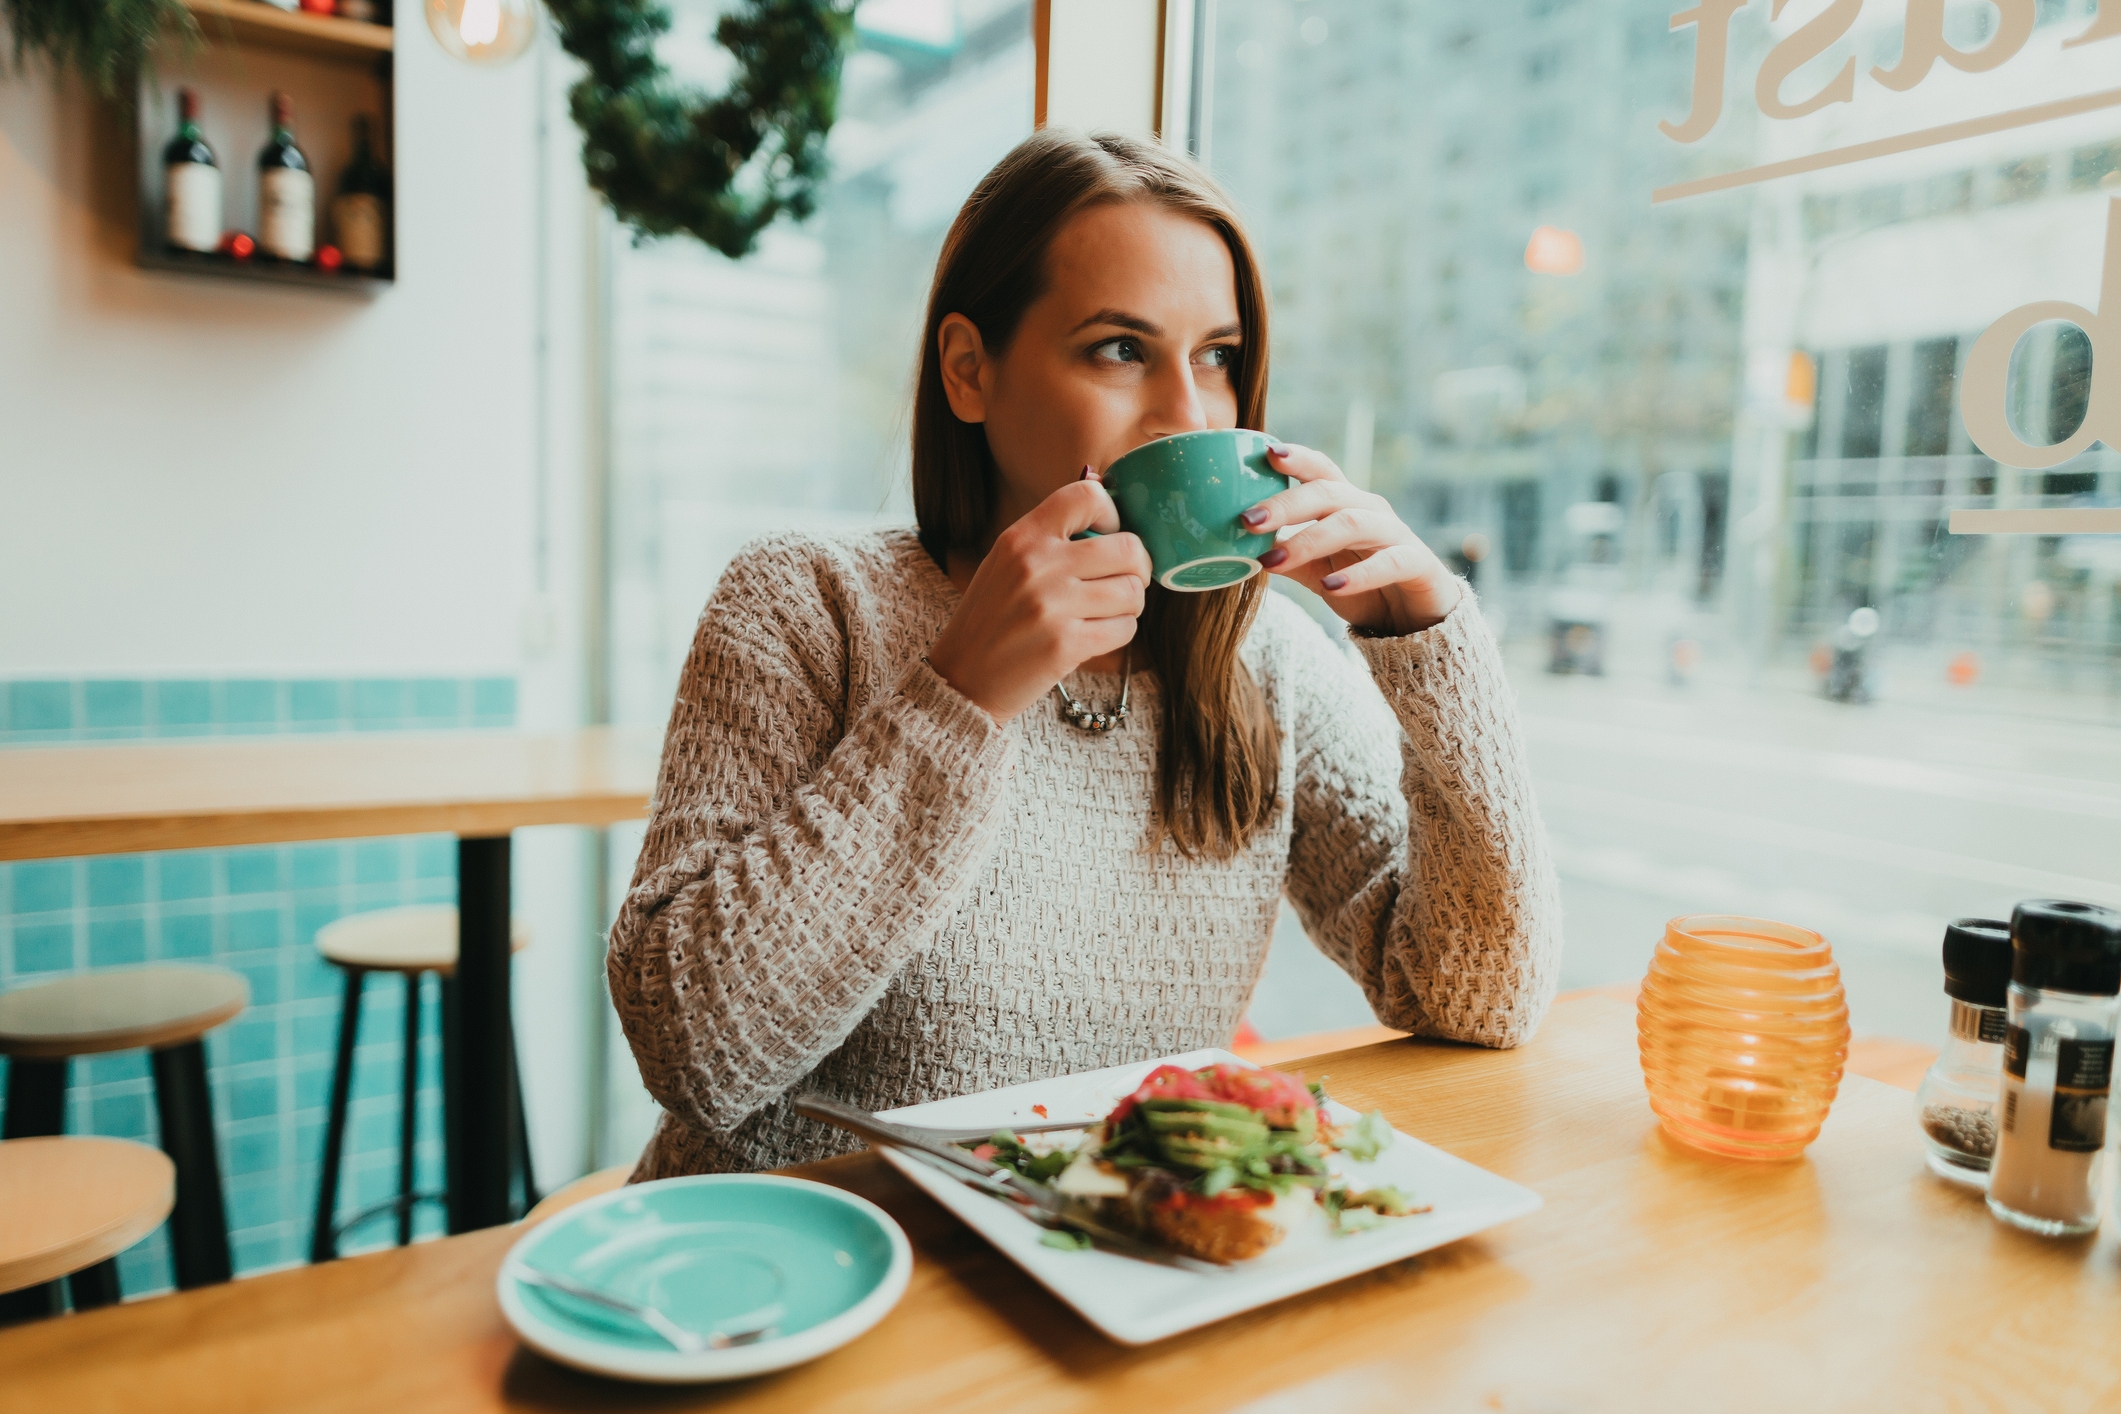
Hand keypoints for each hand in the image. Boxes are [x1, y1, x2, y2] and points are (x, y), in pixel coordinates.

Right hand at [926, 474, 1153, 722]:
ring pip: (1132, 591)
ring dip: (1130, 605)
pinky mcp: (1065, 644)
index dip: (1112, 513)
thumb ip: (1050, 540)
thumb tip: (1113, 523)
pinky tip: (1097, 635)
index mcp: (1021, 538)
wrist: (962, 680)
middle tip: (1123, 582)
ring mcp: (1052, 605)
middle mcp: (1037, 565)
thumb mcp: (1006, 564)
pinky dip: (1120, 632)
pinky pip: (1125, 628)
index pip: (1087, 496)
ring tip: (1108, 612)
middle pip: (1128, 548)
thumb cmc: (991, 620)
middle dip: (1137, 569)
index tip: (1108, 535)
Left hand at [1242, 442, 1460, 634]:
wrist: (1416, 621)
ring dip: (1309, 540)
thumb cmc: (1364, 588)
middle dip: (1286, 504)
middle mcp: (1371, 511)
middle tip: (1247, 521)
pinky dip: (1358, 574)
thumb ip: (1288, 558)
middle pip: (1328, 493)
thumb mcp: (1317, 573)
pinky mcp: (1417, 565)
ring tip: (1273, 560)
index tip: (1264, 453)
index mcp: (1346, 505)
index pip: (1321, 470)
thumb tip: (1240, 550)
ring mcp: (1396, 535)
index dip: (1297, 458)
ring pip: (1352, 524)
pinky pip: (1389, 563)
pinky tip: (1331, 586)